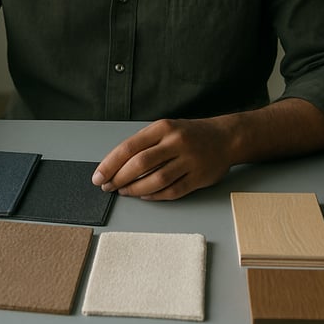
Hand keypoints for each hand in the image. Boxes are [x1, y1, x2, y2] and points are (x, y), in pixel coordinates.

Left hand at [91, 117, 233, 200]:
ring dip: (135, 189)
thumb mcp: (166, 129)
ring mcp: (189, 160)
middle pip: (140, 164)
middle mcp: (176, 142)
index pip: (130, 146)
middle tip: (107, 186)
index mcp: (163, 128)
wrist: (225, 137)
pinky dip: (155, 196)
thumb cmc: (189, 134)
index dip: (111, 163)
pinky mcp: (199, 177)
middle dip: (119, 178)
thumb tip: (115, 164)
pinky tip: (144, 196)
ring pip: (156, 180)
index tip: (98, 176)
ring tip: (124, 191)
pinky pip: (172, 191)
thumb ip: (145, 144)